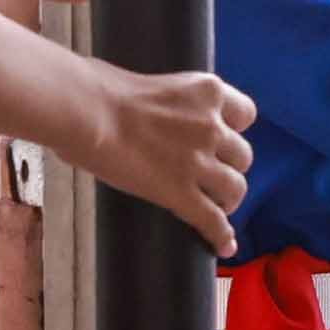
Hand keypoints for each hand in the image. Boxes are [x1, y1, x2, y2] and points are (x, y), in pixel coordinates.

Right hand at [77, 61, 252, 246]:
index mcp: (206, 92)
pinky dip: (221, 235)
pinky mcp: (181, 193)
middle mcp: (212, 127)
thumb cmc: (99, 89)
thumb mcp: (153, 83)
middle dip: (230, 166)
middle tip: (213, 174)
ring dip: (228, 199)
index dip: (236, 129)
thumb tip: (151, 114)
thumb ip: (169, 101)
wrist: (84, 111)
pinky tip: (224, 246)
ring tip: (218, 206)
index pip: (245, 114)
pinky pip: (212, 220)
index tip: (225, 135)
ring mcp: (199, 162)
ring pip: (235, 188)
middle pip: (242, 155)